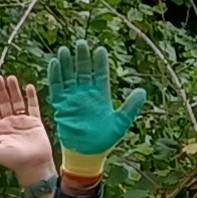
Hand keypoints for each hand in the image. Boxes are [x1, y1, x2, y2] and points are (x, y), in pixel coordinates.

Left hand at [0, 73, 57, 182]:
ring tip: (11, 78)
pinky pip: (33, 106)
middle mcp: (10, 123)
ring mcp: (22, 121)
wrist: (33, 165)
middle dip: (0, 91)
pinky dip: (31, 96)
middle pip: (3, 103)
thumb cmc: (14, 161)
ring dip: (14, 90)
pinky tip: (28, 87)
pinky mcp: (35, 121)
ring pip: (17, 101)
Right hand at [41, 41, 148, 167]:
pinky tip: (54, 64)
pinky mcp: (62, 106)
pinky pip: (57, 88)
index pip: (100, 75)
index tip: (100, 50)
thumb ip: (130, 107)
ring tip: (64, 50)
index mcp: (101, 96)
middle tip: (81, 44)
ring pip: (69, 77)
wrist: (86, 153)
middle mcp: (86, 94)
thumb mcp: (120, 123)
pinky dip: (55, 77)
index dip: (100, 63)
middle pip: (83, 71)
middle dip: (81, 58)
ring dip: (66, 64)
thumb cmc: (104, 140)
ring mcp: (73, 99)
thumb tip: (142, 91)